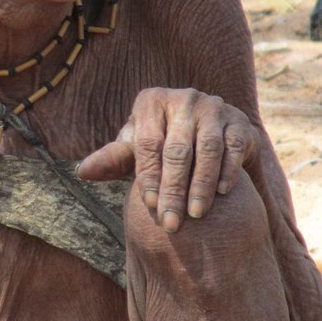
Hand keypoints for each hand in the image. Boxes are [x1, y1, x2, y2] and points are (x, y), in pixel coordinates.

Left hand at [77, 87, 258, 231]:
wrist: (206, 132)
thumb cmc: (161, 143)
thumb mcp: (135, 149)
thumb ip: (111, 160)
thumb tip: (82, 172)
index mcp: (152, 101)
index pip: (148, 142)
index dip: (148, 175)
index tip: (149, 205)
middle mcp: (184, 98)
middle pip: (177, 148)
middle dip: (174, 189)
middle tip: (170, 222)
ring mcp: (214, 107)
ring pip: (208, 148)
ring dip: (202, 184)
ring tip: (196, 214)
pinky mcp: (239, 120)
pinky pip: (234, 147)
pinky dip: (227, 170)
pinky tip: (222, 194)